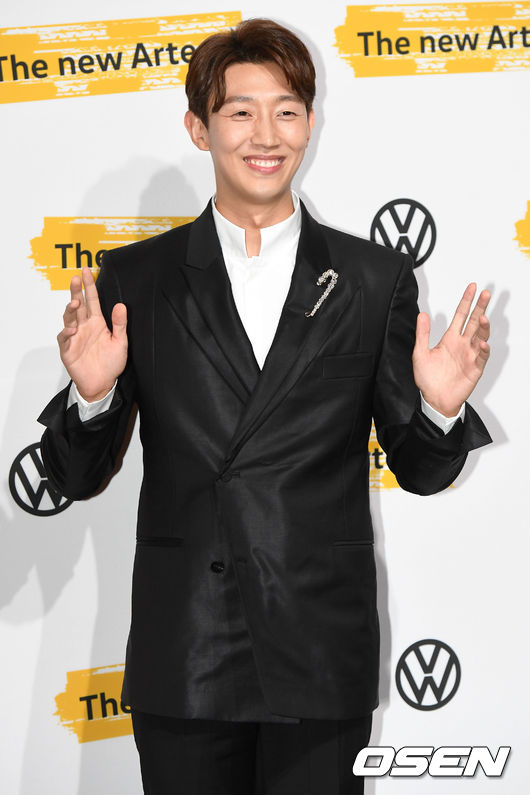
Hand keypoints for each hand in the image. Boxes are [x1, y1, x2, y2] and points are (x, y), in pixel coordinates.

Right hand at [57, 266, 127, 401]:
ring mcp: (74, 337)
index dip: (89, 285)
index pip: (92, 300)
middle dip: (76, 291)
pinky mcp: (68, 349)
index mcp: (97, 322)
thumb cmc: (111, 363)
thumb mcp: (121, 342)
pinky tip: (72, 330)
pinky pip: (64, 338)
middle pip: (78, 305)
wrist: (102, 384)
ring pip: (69, 318)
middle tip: (76, 279)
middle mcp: (84, 326)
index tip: (86, 271)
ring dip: (71, 310)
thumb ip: (120, 324)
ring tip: (75, 303)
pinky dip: (67, 333)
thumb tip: (121, 305)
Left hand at [412, 283, 490, 416]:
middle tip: (486, 293)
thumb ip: (422, 334)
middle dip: (480, 307)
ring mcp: (470, 355)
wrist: (434, 399)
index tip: (472, 287)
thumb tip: (422, 314)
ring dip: (482, 327)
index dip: (466, 301)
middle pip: (474, 322)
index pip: (460, 316)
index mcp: (450, 339)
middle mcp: (462, 345)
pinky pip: (481, 357)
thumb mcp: (420, 353)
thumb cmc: (428, 379)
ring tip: (482, 317)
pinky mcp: (475, 368)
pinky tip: (483, 343)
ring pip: (480, 337)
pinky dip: (483, 350)